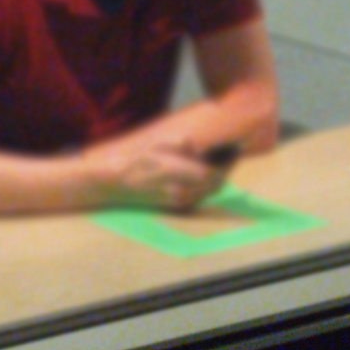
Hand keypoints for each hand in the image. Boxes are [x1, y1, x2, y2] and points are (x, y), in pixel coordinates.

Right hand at [83, 127, 234, 214]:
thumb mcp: (159, 145)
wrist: (115, 182)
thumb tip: (196, 142)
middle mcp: (185, 193)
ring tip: (219, 162)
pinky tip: (202, 174)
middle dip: (224, 170)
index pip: (215, 172)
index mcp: (183, 177)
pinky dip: (205, 186)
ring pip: (208, 192)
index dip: (227, 161)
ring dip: (216, 179)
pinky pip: (199, 197)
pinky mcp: (175, 207)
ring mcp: (180, 202)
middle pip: (215, 184)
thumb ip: (181, 144)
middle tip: (230, 155)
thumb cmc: (136, 160)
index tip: (234, 148)